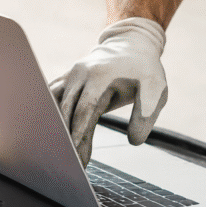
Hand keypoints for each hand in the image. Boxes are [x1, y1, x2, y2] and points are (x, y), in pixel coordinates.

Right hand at [49, 18, 167, 166]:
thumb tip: (134, 141)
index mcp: (100, 76)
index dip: (79, 131)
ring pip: (54, 104)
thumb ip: (146, 114)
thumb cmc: (145, 69)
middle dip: (65, 137)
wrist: (131, 43)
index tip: (76, 153)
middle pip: (66, 109)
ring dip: (55, 127)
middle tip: (69, 163)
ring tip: (58, 152)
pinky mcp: (67, 79)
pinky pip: (52, 97)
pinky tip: (50, 135)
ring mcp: (71, 75)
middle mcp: (80, 74)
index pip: (85, 108)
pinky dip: (50, 115)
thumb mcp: (155, 88)